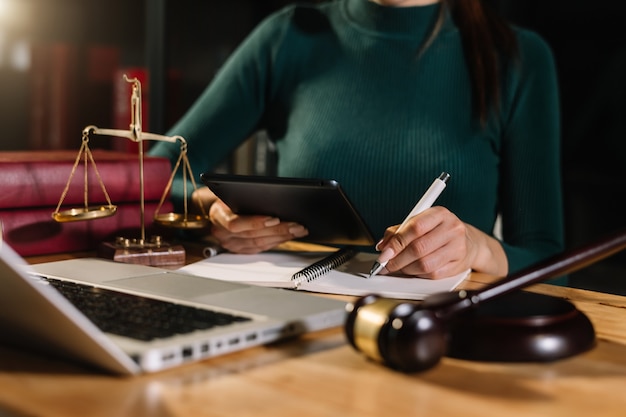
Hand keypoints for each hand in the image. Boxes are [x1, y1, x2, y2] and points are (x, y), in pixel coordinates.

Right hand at [208, 198, 308, 253]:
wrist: (219, 209)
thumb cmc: (229, 197)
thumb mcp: (234, 191)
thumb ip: (249, 197)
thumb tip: (275, 198)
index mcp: (218, 216)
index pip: (235, 224)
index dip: (255, 223)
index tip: (275, 218)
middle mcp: (222, 233)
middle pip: (252, 235)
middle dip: (277, 230)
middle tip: (296, 225)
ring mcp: (231, 244)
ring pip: (259, 243)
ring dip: (281, 237)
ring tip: (298, 230)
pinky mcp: (241, 250)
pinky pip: (261, 248)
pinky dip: (276, 242)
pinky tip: (289, 236)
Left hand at [375, 206, 505, 278]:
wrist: (469, 242)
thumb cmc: (438, 231)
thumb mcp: (420, 223)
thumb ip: (399, 232)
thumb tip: (383, 246)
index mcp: (440, 214)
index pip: (415, 227)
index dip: (396, 242)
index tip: (383, 253)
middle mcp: (452, 228)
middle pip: (419, 248)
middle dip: (397, 259)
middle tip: (386, 264)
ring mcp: (457, 247)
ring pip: (424, 264)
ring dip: (406, 268)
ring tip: (398, 267)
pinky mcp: (458, 265)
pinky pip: (432, 274)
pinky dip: (418, 274)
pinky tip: (413, 270)